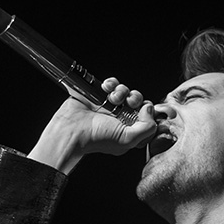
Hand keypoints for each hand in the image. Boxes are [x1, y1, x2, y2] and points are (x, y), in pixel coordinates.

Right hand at [28, 78, 156, 173]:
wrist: (73, 130)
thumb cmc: (96, 138)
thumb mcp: (128, 140)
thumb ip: (147, 128)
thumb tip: (149, 109)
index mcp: (130, 130)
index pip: (148, 118)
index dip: (148, 112)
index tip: (143, 111)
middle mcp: (122, 118)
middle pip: (139, 101)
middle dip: (136, 99)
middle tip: (129, 103)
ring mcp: (111, 106)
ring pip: (127, 91)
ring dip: (122, 91)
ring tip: (113, 99)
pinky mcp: (100, 95)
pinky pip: (113, 83)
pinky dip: (111, 83)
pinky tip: (106, 90)